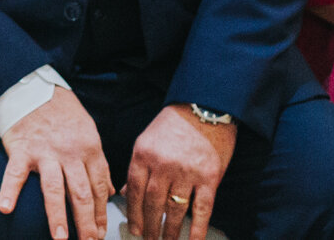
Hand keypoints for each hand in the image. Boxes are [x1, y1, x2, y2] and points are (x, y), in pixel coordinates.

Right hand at [0, 84, 113, 239]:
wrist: (34, 86)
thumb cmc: (63, 113)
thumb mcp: (89, 133)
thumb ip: (99, 164)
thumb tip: (110, 191)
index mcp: (90, 149)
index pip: (98, 188)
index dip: (100, 214)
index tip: (100, 234)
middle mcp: (69, 153)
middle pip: (81, 194)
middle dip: (86, 223)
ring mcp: (45, 151)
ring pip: (54, 189)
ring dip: (57, 216)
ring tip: (61, 239)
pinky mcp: (21, 148)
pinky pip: (14, 173)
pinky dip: (9, 191)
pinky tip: (5, 209)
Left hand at [124, 106, 234, 239]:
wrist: (205, 106)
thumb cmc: (174, 124)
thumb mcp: (147, 140)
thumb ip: (137, 167)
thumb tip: (124, 192)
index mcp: (144, 154)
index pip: (134, 190)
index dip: (133, 213)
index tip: (134, 228)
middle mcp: (163, 164)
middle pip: (152, 203)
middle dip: (149, 225)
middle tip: (148, 239)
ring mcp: (187, 172)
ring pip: (174, 209)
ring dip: (169, 230)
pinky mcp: (209, 177)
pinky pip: (202, 209)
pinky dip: (197, 229)